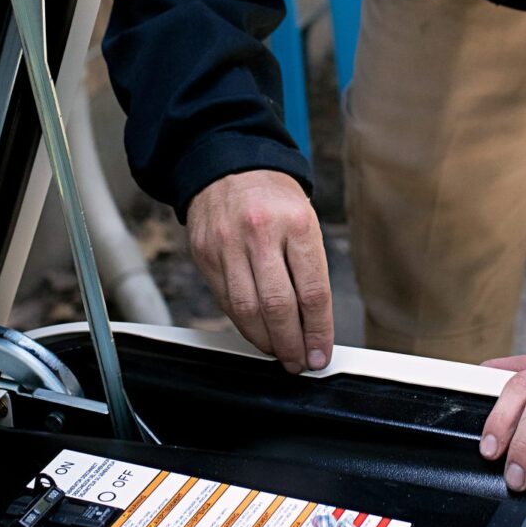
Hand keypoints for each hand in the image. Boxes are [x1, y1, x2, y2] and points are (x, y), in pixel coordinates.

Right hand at [186, 170, 333, 373]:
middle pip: (278, 306)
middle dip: (292, 344)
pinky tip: (256, 332)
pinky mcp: (205, 254)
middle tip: (300, 362)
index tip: (320, 354)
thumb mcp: (305, 220)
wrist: (229, 164)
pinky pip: (225, 301)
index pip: (312, 291)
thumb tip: (313, 322)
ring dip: (266, 341)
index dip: (318, 331)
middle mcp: (261, 234)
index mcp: (297, 223)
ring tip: (279, 353)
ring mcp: (228, 244)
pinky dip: (243, 324)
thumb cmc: (274, 197)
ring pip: (247, 310)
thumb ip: (308, 269)